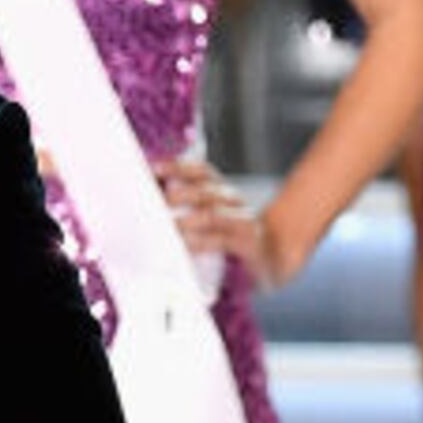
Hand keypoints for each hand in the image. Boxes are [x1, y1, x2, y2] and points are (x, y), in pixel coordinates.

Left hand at [160, 153, 265, 267]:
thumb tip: (148, 203)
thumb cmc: (231, 237)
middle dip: (181, 192)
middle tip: (160, 201)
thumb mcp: (212, 218)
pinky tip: (186, 244)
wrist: (273, 255)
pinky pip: (222, 239)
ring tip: (171, 226)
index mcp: (221, 190)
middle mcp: (232, 200)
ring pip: (213, 213)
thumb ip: (187, 208)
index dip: (178, 166)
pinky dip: (202, 241)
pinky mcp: (247, 243)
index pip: (201, 170)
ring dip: (189, 218)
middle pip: (205, 189)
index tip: (154, 168)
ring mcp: (242, 220)